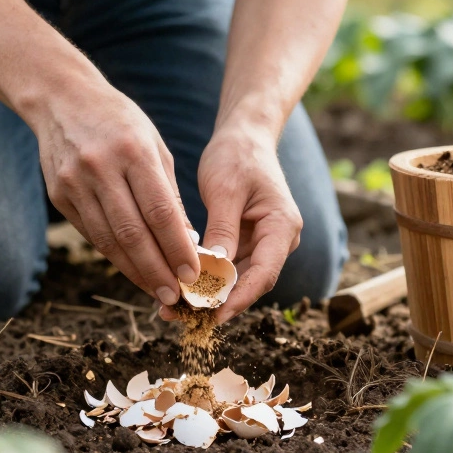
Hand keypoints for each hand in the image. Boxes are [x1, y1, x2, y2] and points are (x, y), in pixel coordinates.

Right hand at [31, 81, 200, 304]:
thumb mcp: (153, 144)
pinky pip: (91, 233)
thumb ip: (169, 193)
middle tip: (175, 296)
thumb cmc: (120, 121)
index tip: (192, 274)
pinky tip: (132, 269)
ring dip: (134, 271)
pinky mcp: (59, 195)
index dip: (176, 247)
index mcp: (133, 151)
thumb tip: (186, 243)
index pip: (159, 211)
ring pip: (108, 240)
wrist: (62, 100)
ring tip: (156, 291)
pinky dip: (114, 255)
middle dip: (156, 270)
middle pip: (132, 232)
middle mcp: (100, 168)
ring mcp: (75, 183)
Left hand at [173, 125, 301, 323]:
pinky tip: (176, 288)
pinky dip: (203, 278)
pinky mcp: (244, 243)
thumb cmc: (238, 155)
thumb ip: (222, 229)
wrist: (244, 137)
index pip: (263, 274)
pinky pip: (225, 268)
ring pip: (235, 280)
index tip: (212, 315)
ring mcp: (261, 244)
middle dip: (215, 302)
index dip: (239, 299)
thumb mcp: (226, 190)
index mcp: (282, 227)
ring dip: (205, 294)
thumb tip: (214, 268)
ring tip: (170, 309)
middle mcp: (277, 241)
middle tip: (177, 315)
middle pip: (249, 284)